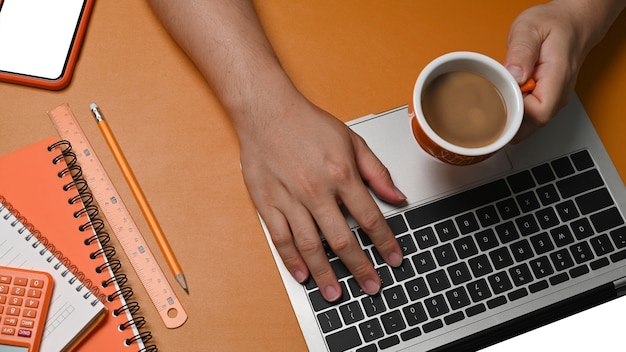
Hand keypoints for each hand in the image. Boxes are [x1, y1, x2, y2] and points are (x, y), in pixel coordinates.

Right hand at [238, 94, 405, 301]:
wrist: (266, 111)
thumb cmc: (307, 124)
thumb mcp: (352, 140)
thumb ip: (377, 172)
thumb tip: (398, 197)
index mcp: (341, 174)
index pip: (369, 218)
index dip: (385, 243)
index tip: (394, 259)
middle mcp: (316, 190)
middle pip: (342, 240)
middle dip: (360, 268)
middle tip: (371, 286)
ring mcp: (290, 199)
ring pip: (311, 246)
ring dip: (325, 273)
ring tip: (336, 293)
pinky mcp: (267, 203)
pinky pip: (281, 239)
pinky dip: (292, 260)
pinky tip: (302, 275)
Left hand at [504, 2, 584, 141]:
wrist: (572, 24)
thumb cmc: (554, 24)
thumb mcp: (531, 28)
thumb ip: (521, 51)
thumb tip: (514, 75)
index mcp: (557, 80)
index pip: (539, 113)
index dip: (517, 110)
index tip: (503, 94)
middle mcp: (557, 97)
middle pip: (530, 128)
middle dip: (507, 120)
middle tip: (493, 99)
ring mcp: (552, 102)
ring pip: (526, 127)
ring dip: (508, 117)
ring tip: (499, 95)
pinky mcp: (545, 102)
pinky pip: (526, 118)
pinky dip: (512, 112)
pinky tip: (505, 97)